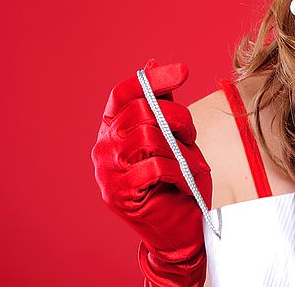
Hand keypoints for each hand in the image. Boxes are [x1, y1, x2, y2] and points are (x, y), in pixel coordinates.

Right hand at [91, 59, 211, 286]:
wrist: (178, 230)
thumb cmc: (176, 181)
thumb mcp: (173, 136)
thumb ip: (160, 105)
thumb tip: (151, 63)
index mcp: (113, 129)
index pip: (124, 92)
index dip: (152, 79)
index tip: (183, 71)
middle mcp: (103, 147)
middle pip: (140, 110)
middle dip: (177, 118)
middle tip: (191, 136)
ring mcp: (107, 171)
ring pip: (147, 136)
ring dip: (178, 146)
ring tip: (191, 161)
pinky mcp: (119, 194)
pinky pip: (153, 167)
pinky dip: (178, 171)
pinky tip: (186, 181)